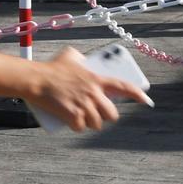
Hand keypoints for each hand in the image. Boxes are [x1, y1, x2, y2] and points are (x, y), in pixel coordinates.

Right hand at [27, 47, 149, 132]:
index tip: (146, 100)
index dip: (138, 94)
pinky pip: (80, 128)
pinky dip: (76, 127)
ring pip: (96, 123)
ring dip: (90, 123)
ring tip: (81, 117)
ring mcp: (84, 106)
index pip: (124, 87)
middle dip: (106, 117)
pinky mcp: (73, 116)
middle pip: (111, 114)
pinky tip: (70, 122)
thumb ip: (81, 58)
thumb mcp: (70, 56)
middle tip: (97, 114)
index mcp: (97, 79)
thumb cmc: (51, 67)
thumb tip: (84, 58)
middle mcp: (94, 93)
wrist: (36, 80)